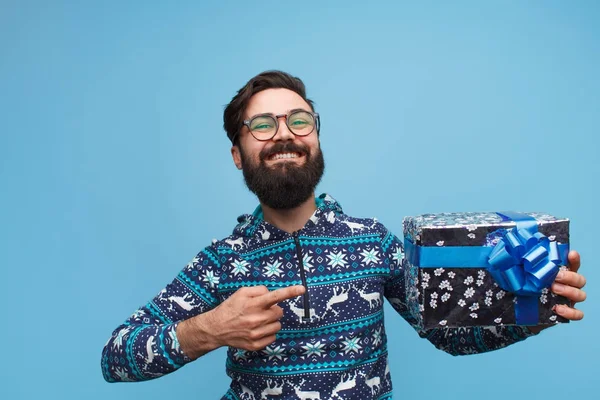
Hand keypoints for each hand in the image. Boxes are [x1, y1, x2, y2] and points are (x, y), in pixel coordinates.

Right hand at [178, 285, 304, 358]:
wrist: (216, 328)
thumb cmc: (230, 308)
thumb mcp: (241, 293)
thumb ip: (258, 290)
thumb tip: (271, 294)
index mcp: (253, 304)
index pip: (275, 296)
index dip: (290, 292)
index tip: (302, 289)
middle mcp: (256, 319)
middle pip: (279, 312)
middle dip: (273, 310)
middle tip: (262, 310)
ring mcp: (256, 334)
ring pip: (277, 326)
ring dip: (272, 322)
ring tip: (259, 321)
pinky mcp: (255, 345)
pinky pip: (273, 338)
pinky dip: (268, 333)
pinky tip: (257, 330)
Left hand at [527, 251, 584, 333]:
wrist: (522, 310)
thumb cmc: (525, 289)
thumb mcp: (524, 276)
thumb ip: (524, 266)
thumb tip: (513, 255)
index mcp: (560, 274)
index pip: (573, 264)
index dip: (574, 259)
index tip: (571, 254)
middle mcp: (568, 285)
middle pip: (580, 280)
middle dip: (570, 277)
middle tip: (555, 277)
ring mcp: (568, 299)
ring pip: (581, 295)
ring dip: (569, 291)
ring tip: (553, 289)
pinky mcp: (566, 313)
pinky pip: (577, 314)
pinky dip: (570, 312)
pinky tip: (557, 308)